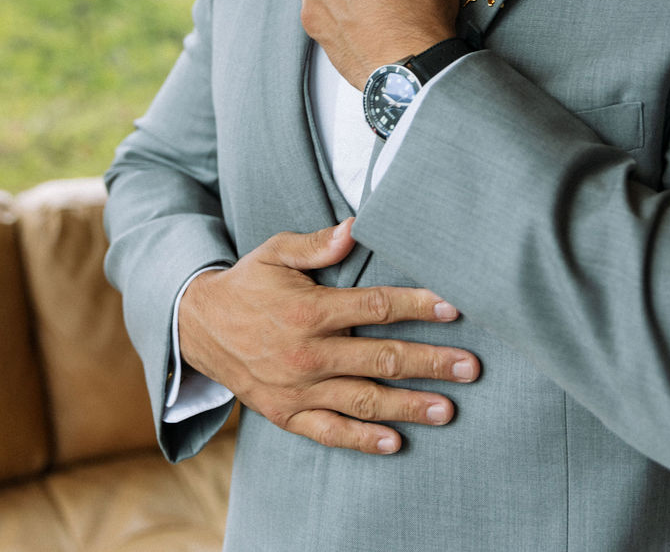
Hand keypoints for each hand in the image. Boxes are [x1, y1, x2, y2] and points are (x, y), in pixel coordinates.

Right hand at [177, 218, 478, 453]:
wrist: (198, 327)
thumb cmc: (248, 283)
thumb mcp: (276, 252)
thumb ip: (317, 244)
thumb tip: (356, 226)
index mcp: (309, 310)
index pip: (375, 308)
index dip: (417, 306)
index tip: (453, 308)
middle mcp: (308, 354)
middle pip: (381, 359)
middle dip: (430, 362)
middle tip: (471, 367)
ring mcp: (298, 390)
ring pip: (363, 400)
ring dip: (409, 406)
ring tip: (448, 409)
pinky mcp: (287, 415)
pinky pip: (329, 433)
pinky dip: (362, 440)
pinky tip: (394, 442)